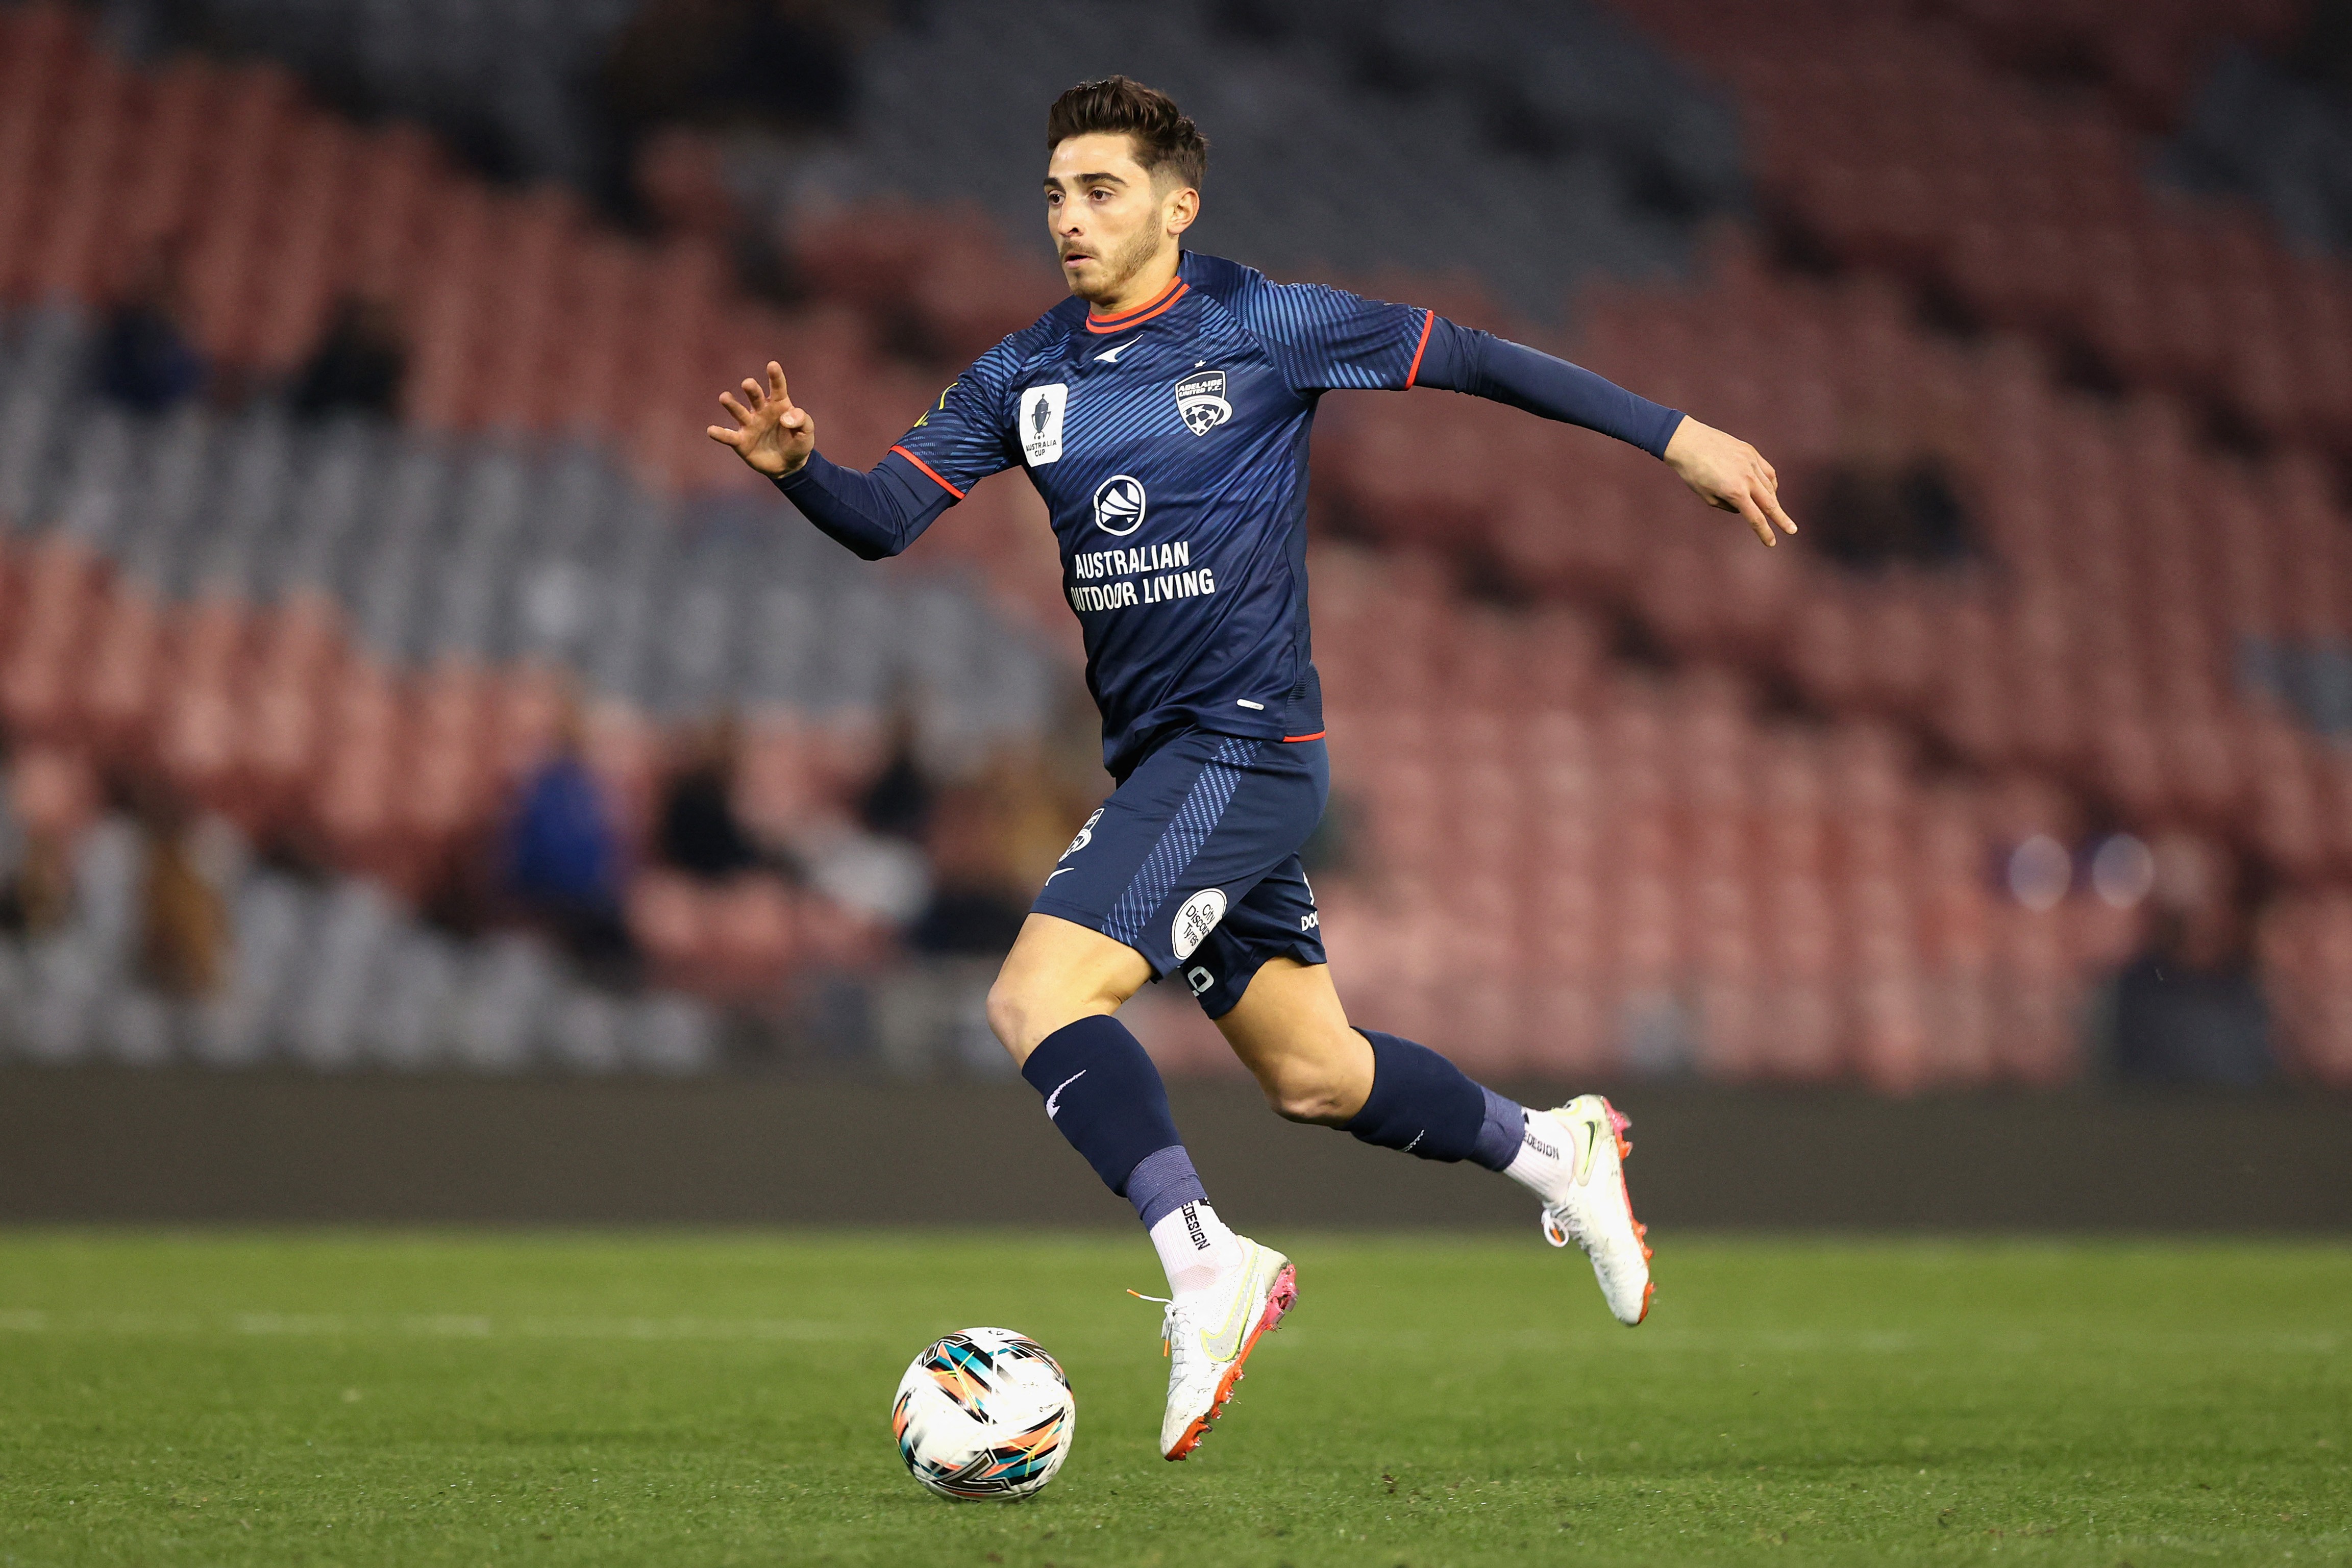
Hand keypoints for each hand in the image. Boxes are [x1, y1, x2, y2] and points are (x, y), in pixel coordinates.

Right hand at [707, 361, 814, 477]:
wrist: (789, 466)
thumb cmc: (798, 443)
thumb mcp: (807, 432)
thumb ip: (801, 420)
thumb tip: (785, 417)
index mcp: (779, 404)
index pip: (777, 387)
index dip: (775, 376)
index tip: (772, 365)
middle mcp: (761, 411)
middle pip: (755, 396)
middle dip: (752, 389)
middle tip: (748, 384)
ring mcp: (749, 425)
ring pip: (738, 411)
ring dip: (731, 404)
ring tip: (724, 397)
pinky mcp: (741, 442)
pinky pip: (729, 437)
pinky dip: (720, 434)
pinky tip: (711, 430)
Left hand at [1663, 417, 1796, 546]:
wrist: (1688, 441)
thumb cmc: (1692, 472)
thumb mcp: (1707, 497)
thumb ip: (1729, 506)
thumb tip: (1743, 508)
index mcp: (1735, 492)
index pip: (1755, 518)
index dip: (1765, 533)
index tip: (1772, 543)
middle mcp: (1747, 478)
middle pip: (1770, 504)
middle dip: (1781, 519)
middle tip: (1792, 530)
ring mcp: (1751, 463)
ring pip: (1770, 487)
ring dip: (1773, 501)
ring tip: (1773, 510)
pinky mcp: (1751, 452)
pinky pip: (1768, 471)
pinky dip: (1771, 482)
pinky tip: (1769, 489)